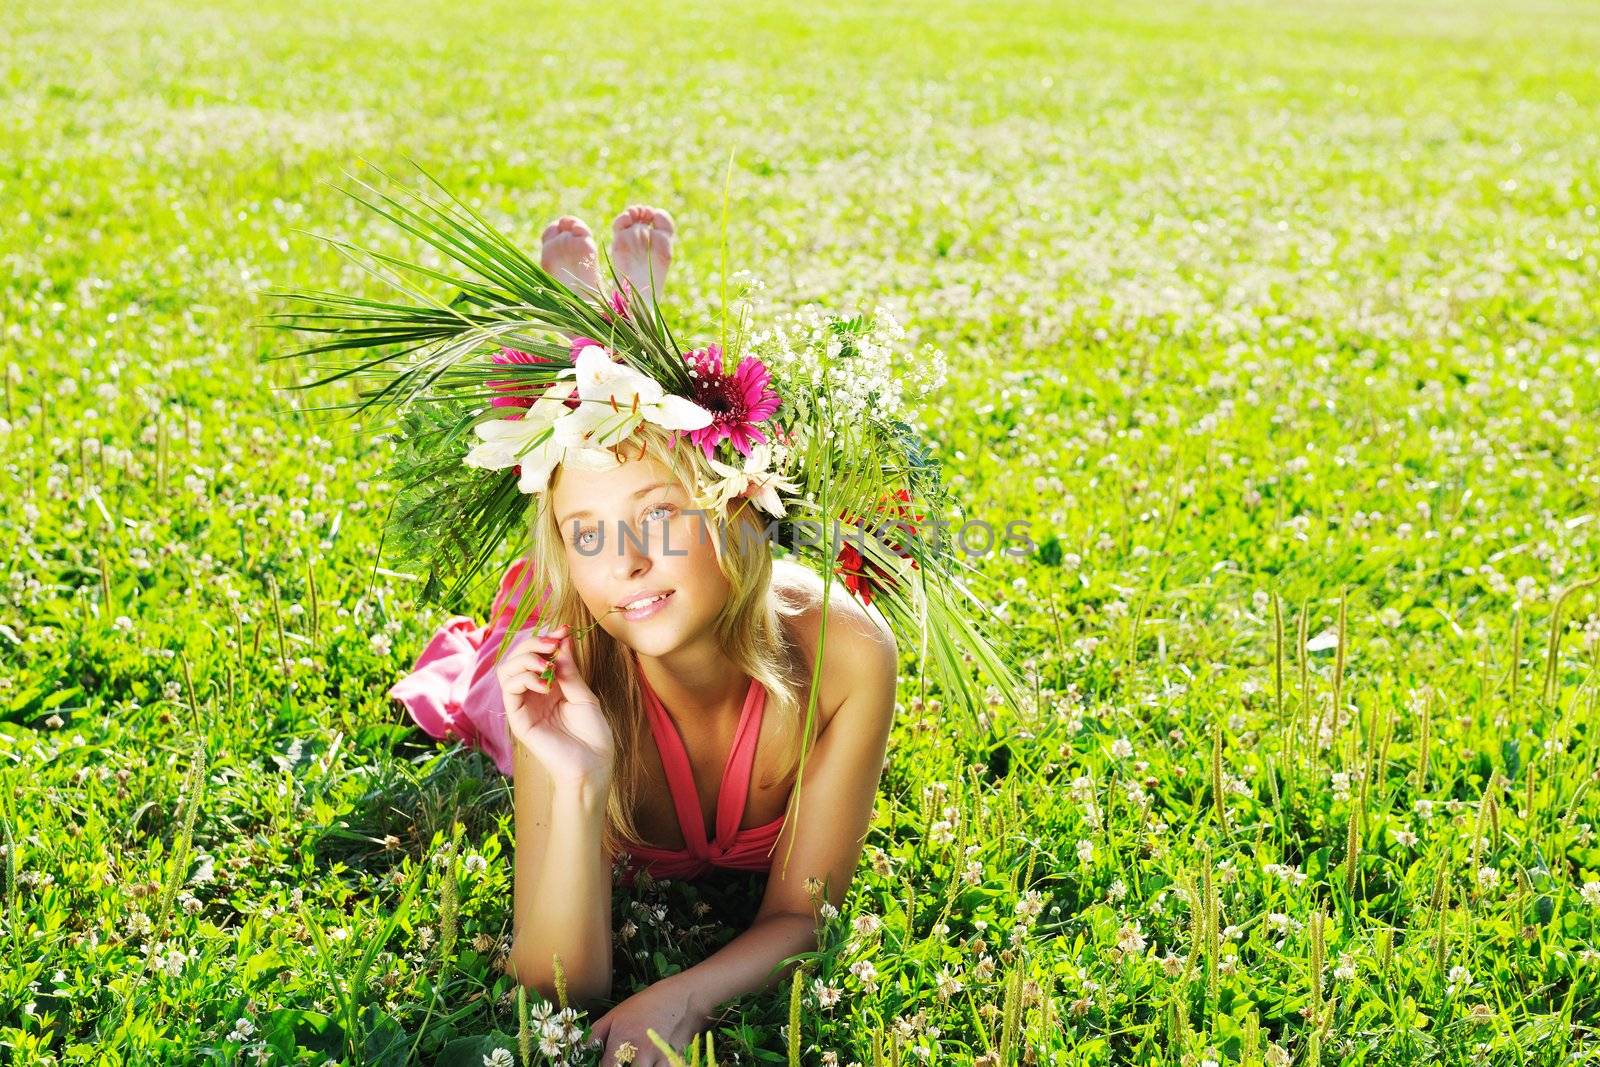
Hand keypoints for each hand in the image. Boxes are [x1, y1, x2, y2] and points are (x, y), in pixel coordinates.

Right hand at [496, 623, 614, 786]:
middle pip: (516, 658)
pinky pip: (509, 691)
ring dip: (525, 659)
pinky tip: (545, 686)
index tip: (563, 630)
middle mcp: (533, 694)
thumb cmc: (593, 734)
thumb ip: (569, 670)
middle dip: (533, 643)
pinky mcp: (518, 720)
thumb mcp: (584, 695)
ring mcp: (524, 706)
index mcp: (549, 686)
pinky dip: (524, 679)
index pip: (535, 655)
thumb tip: (562, 639)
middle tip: (552, 642)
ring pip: (506, 670)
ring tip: (547, 666)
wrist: (593, 764)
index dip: (546, 639)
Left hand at [588, 977, 708, 1066]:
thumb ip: (596, 1034)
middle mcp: (639, 1049)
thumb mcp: (616, 1014)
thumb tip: (581, 1053)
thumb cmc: (645, 1006)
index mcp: (621, 1036)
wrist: (683, 999)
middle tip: (623, 1062)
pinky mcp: (673, 1062)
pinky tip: (652, 1062)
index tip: (608, 1065)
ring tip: (637, 1061)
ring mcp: (658, 1057)